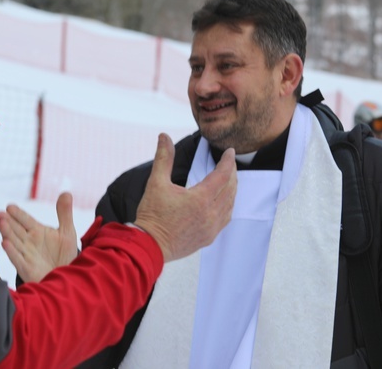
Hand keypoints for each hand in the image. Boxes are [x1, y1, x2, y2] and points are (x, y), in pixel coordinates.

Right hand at [0, 193, 78, 282]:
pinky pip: (17, 259)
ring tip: (1, 223)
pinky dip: (11, 251)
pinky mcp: (26, 268)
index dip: (18, 213)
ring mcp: (26, 254)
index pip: (25, 220)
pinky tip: (5, 243)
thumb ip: (65, 213)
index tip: (10, 206)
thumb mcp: (67, 232)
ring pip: (14, 242)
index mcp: (37, 231)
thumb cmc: (63, 253)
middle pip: (16, 229)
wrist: (65, 276)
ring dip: (7, 233)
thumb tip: (66, 192)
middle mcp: (28, 241)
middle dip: (8, 222)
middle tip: (1, 214)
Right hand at [134, 133, 235, 261]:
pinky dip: (228, 205)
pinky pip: (226, 218)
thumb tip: (164, 136)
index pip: (222, 175)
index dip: (227, 161)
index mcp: (200, 199)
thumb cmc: (152, 215)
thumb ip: (164, 158)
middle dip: (232, 173)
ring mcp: (211, 228)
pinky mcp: (209, 238)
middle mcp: (210, 214)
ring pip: (230, 204)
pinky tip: (224, 201)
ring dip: (232, 189)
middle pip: (230, 188)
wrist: (149, 245)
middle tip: (229, 162)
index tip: (229, 151)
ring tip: (228, 178)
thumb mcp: (156, 182)